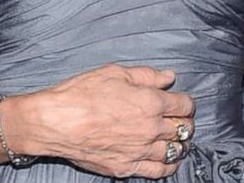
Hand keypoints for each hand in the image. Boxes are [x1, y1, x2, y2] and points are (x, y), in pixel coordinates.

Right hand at [0, 64, 195, 178]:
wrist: (56, 121)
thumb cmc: (81, 94)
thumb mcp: (115, 72)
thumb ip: (147, 76)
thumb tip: (169, 78)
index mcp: (150, 102)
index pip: (185, 105)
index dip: (186, 103)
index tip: (182, 102)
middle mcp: (151, 128)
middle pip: (183, 129)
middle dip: (185, 123)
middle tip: (180, 120)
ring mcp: (140, 151)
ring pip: (176, 151)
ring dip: (180, 144)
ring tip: (176, 140)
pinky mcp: (127, 167)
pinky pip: (159, 171)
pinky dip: (169, 166)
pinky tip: (168, 160)